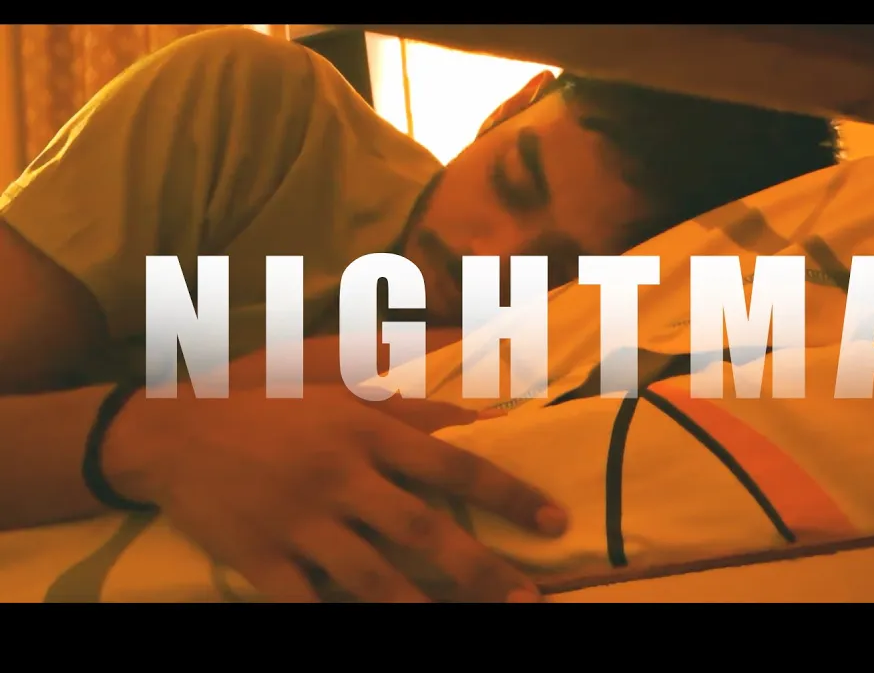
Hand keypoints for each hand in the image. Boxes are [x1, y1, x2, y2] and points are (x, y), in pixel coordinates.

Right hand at [101, 384, 566, 602]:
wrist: (171, 431)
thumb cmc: (269, 405)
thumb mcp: (340, 390)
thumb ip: (414, 408)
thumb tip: (488, 419)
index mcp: (364, 429)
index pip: (451, 465)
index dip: (507, 493)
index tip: (554, 519)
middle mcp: (338, 475)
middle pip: (422, 529)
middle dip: (480, 570)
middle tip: (529, 599)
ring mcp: (297, 521)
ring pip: (372, 576)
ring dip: (424, 608)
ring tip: (471, 625)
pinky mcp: (258, 559)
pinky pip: (305, 604)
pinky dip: (335, 619)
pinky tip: (376, 631)